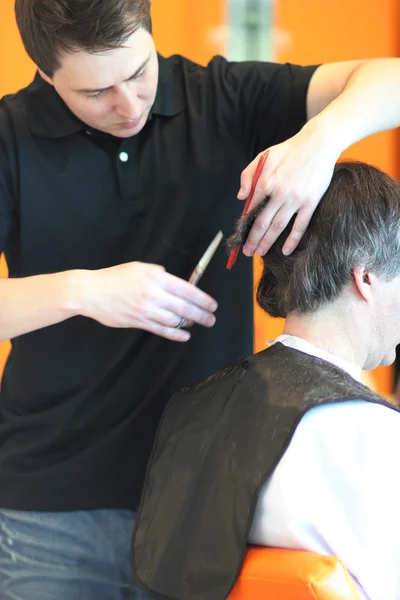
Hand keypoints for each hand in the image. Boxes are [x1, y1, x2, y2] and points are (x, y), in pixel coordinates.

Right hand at [80, 262, 217, 341]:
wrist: (90, 292)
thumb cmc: (114, 277)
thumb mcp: (139, 267)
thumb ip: (158, 273)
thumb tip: (174, 281)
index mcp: (156, 277)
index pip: (186, 290)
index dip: (202, 299)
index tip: (212, 304)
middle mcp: (153, 294)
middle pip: (184, 307)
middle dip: (202, 314)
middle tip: (211, 318)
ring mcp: (146, 310)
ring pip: (174, 320)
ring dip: (189, 323)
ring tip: (198, 324)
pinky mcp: (138, 322)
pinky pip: (161, 330)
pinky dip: (175, 334)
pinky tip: (184, 335)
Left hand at [237, 121, 338, 255]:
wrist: (318, 144)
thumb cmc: (289, 150)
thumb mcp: (264, 157)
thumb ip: (248, 176)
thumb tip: (241, 197)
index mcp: (264, 182)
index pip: (251, 209)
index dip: (245, 225)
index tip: (241, 235)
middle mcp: (278, 193)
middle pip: (262, 222)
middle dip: (252, 239)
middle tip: (246, 252)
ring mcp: (295, 199)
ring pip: (277, 227)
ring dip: (267, 242)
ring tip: (259, 253)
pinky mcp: (310, 202)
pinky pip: (300, 226)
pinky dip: (292, 240)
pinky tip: (285, 250)